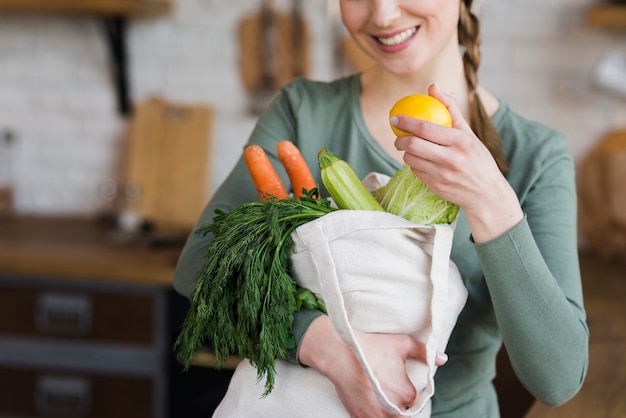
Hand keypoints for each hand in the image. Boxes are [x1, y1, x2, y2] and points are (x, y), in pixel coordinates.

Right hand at [299, 316, 446, 417]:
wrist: (339, 353)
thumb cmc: (371, 347)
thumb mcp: (402, 344)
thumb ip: (425, 352)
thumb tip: (443, 359)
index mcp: (406, 393)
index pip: (416, 402)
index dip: (410, 393)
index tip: (403, 384)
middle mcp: (392, 408)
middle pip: (404, 414)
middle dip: (401, 405)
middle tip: (391, 390)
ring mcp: (375, 415)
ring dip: (390, 412)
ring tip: (383, 397)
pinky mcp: (360, 417)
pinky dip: (376, 415)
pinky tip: (372, 402)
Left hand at [392, 84, 522, 241]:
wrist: (486, 193)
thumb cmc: (477, 158)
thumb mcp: (468, 133)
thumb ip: (450, 108)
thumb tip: (433, 87)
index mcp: (460, 141)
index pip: (425, 128)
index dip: (406, 122)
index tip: (395, 117)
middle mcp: (451, 158)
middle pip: (413, 145)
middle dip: (399, 139)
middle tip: (397, 135)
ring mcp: (442, 175)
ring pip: (411, 160)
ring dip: (406, 152)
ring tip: (409, 148)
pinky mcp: (436, 187)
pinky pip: (416, 172)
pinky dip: (413, 164)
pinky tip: (419, 161)